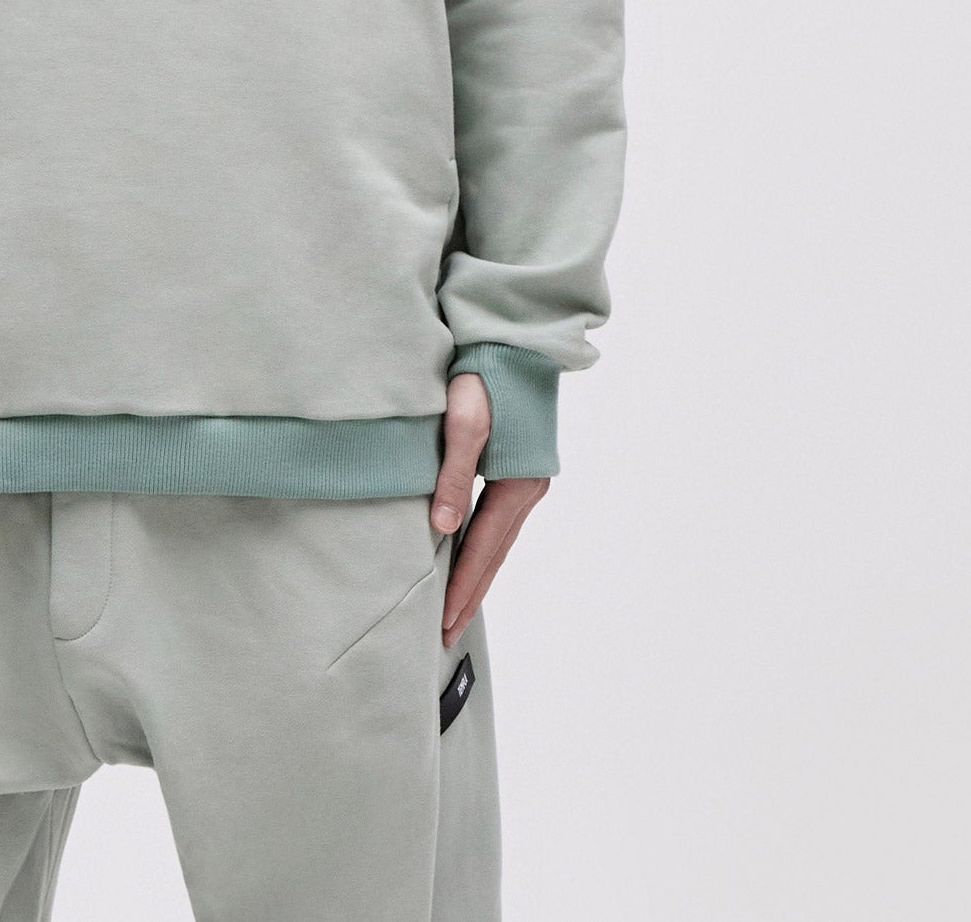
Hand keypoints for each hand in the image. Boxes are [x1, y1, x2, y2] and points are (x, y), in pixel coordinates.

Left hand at [431, 367, 549, 646]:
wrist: (513, 337)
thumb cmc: (485, 372)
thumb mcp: (464, 418)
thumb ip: (453, 473)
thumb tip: (442, 529)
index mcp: (518, 482)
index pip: (484, 549)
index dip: (462, 588)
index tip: (443, 623)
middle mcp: (528, 487)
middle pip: (494, 553)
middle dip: (470, 594)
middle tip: (446, 633)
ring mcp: (525, 478)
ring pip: (497, 539)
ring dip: (475, 574)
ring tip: (452, 606)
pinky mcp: (516, 467)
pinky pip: (497, 519)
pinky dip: (479, 545)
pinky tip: (463, 555)